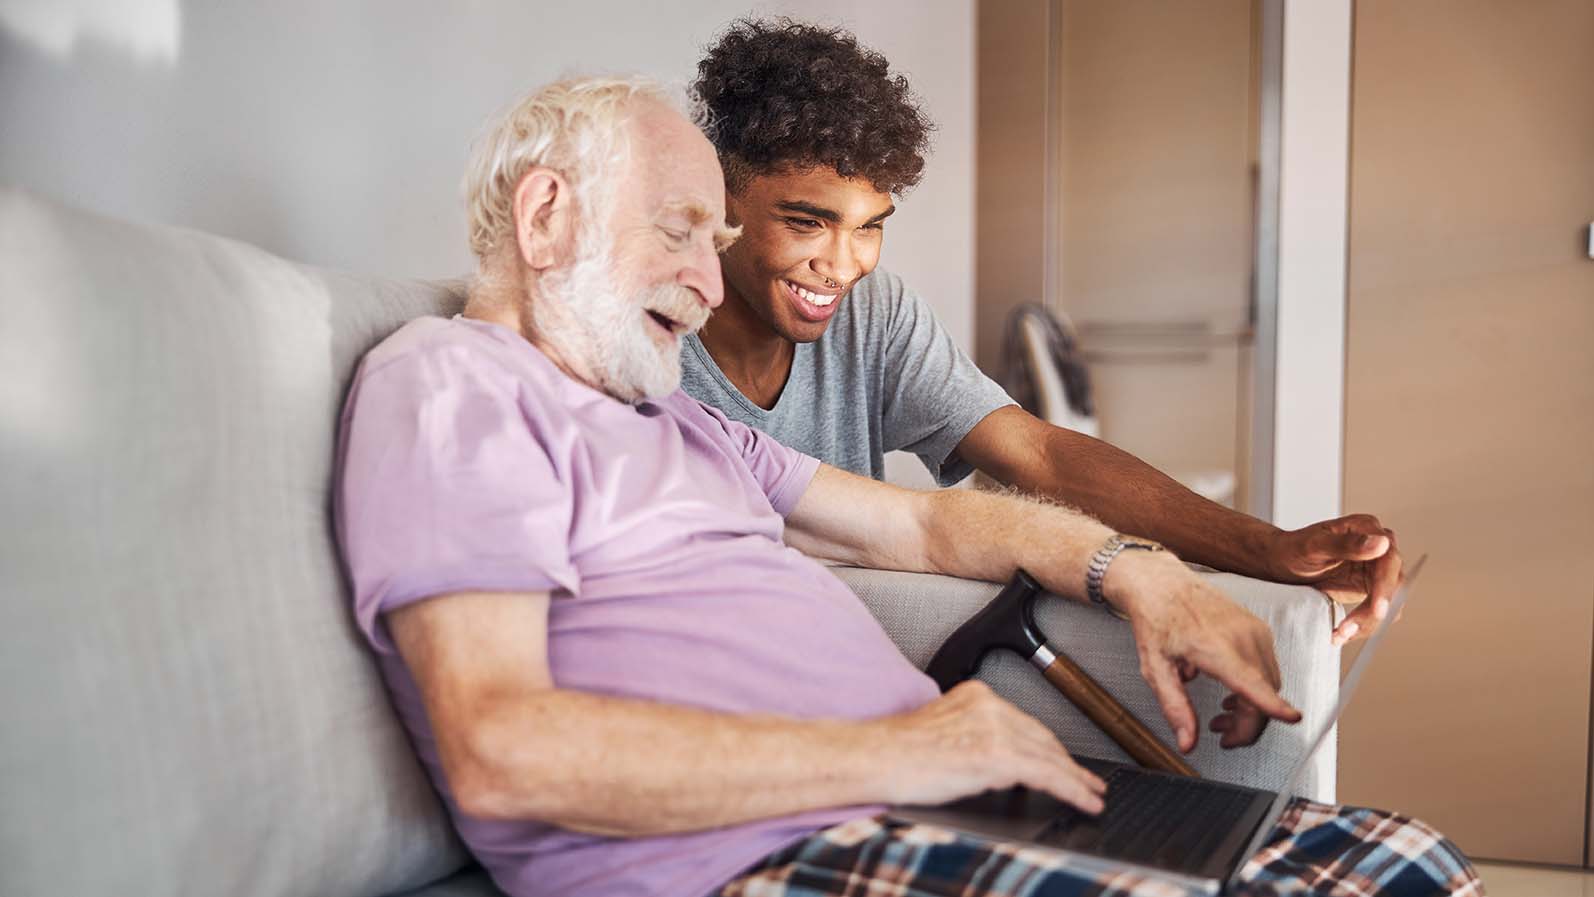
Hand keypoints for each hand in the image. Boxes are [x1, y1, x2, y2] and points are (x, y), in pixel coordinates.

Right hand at [876, 680, 1106, 814]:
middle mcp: (990, 706)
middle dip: (1067, 762)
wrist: (876, 757)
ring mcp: (996, 729)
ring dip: (1076, 779)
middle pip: (1042, 737)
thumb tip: (993, 762)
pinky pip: (1048, 775)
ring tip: (1091, 794)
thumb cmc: (895, 753)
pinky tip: (1084, 799)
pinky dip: (1072, 789)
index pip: (1024, 723)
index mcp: (975, 696)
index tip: (1062, 759)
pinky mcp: (999, 756)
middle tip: (1087, 780)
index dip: (1049, 746)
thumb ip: (972, 737)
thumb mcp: (941, 732)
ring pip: (1050, 756)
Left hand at [1107, 553, 1301, 751]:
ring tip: (1222, 717)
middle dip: (1249, 725)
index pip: (1252, 681)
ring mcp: (1255, 630)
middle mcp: (1242, 636)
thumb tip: (1188, 742)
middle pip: (1265, 693)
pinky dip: (1256, 688)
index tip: (1292, 718)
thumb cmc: (1158, 619)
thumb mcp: (1155, 668)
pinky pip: (1268, 668)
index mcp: (1215, 647)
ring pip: (1270, 684)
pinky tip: (1232, 694)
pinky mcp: (1259, 629)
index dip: (1274, 704)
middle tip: (1223, 737)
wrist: (1163, 583)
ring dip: (1253, 708)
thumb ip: (1175, 707)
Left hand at [1269, 514, 1402, 645]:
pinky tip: (1342, 631)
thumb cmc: (1293, 548)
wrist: (1281, 562)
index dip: (1385, 587)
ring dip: (1368, 623)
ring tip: (1340, 633)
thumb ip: (1346, 544)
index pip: (1389, 560)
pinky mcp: (1369, 587)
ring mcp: (1375, 568)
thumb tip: (1381, 543)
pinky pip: (1375, 610)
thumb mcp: (1314, 546)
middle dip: (1374, 611)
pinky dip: (1362, 624)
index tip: (1378, 609)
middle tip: (1350, 629)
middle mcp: (1377, 547)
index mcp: (1367, 528)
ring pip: (1388, 602)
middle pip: (1393, 585)